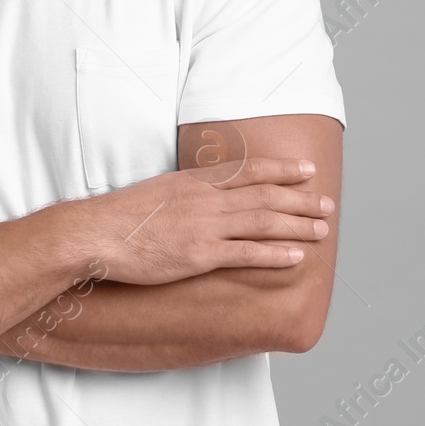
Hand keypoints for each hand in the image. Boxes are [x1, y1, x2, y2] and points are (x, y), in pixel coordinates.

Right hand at [75, 157, 333, 285]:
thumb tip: (204, 193)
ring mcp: (204, 226)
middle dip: (300, 199)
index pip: (249, 170)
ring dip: (297, 224)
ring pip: (263, 222)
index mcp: (195, 181)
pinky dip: (275, 253)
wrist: (97, 234)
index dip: (282, 169)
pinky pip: (246, 253)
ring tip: (322, 230)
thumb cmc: (120, 216)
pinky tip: (296, 256)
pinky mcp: (200, 255)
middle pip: (265, 195)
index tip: (307, 169)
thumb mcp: (158, 190)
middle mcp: (205, 199)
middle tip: (327, 204)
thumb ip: (187, 192)